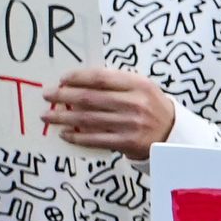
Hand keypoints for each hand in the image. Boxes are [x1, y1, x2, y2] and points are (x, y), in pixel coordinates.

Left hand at [46, 66, 177, 158]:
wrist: (173, 133)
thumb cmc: (151, 107)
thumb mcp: (142, 88)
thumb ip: (116, 82)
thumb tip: (78, 82)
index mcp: (139, 85)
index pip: (102, 78)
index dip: (78, 77)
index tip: (62, 79)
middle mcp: (136, 104)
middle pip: (91, 98)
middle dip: (64, 96)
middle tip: (48, 95)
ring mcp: (131, 124)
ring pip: (88, 119)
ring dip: (63, 117)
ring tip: (47, 116)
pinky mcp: (127, 142)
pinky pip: (95, 139)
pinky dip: (76, 136)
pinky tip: (64, 133)